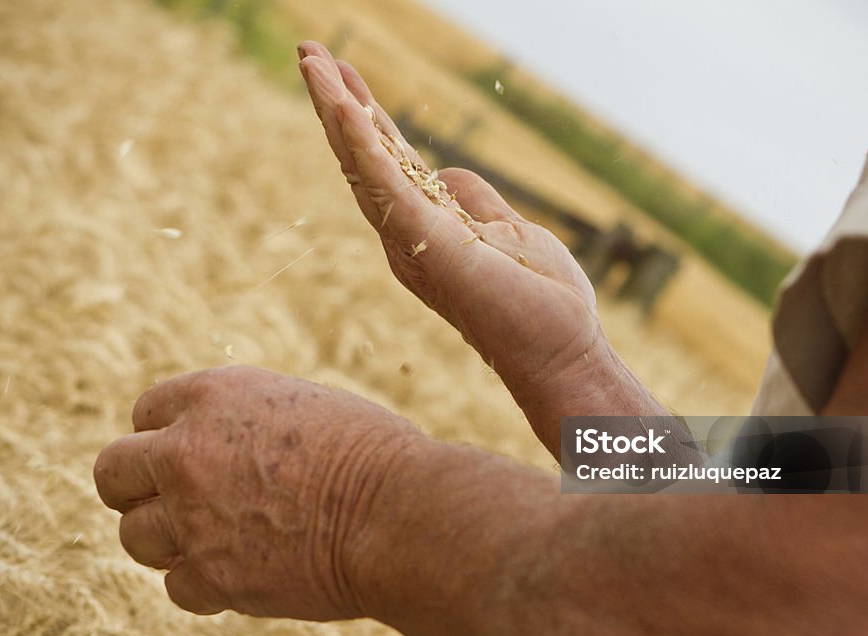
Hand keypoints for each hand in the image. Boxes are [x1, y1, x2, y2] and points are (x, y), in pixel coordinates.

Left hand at [93, 365, 419, 618]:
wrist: (401, 513)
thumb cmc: (374, 455)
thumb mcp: (303, 406)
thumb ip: (245, 420)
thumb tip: (218, 443)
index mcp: (213, 396)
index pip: (144, 413)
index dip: (164, 436)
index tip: (184, 456)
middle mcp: (187, 451)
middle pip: (112, 472)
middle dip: (136, 488)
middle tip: (171, 502)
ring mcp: (192, 516)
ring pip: (135, 536)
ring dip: (168, 540)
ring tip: (216, 540)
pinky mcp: (211, 576)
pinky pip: (177, 587)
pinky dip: (206, 584)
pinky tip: (245, 571)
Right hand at [298, 43, 648, 453]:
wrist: (559, 351)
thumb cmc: (539, 302)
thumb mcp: (508, 231)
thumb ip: (476, 201)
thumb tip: (450, 172)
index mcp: (425, 230)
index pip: (387, 162)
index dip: (365, 117)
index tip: (343, 72)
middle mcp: (405, 235)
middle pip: (363, 157)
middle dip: (336, 102)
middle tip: (308, 51)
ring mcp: (411, 239)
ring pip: (363, 163)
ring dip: (336, 109)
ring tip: (311, 59)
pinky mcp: (424, 242)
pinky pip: (385, 182)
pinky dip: (362, 140)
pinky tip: (343, 101)